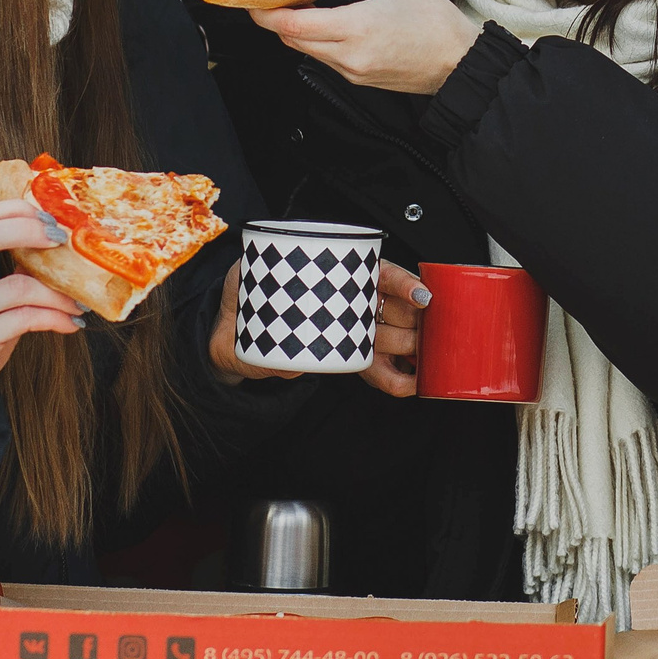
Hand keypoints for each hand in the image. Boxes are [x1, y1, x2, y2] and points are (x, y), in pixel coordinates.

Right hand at [0, 200, 84, 432]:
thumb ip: (4, 277)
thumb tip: (53, 254)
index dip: (14, 211)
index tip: (49, 219)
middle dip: (30, 231)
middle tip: (63, 241)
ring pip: (16, 286)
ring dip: (57, 292)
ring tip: (77, 301)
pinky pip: (23, 320)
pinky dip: (54, 318)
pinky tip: (69, 323)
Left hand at [208, 257, 433, 398]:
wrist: (234, 342)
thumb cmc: (246, 301)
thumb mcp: (239, 279)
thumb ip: (241, 278)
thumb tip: (249, 281)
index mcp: (336, 273)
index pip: (380, 272)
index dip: (404, 282)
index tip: (420, 294)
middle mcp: (351, 300)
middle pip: (395, 306)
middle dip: (414, 318)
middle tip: (423, 329)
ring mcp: (352, 331)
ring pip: (392, 338)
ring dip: (410, 349)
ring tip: (422, 358)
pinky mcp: (345, 359)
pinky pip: (376, 369)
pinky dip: (395, 379)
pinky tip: (410, 386)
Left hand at [251, 0, 482, 94]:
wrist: (459, 61)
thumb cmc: (433, 20)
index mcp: (355, 29)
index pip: (291, 25)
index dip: (266, 12)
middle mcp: (348, 57)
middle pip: (291, 40)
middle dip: (276, 18)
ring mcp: (351, 72)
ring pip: (305, 50)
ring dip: (296, 28)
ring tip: (304, 2)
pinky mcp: (357, 80)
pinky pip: (324, 58)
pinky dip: (316, 39)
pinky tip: (327, 21)